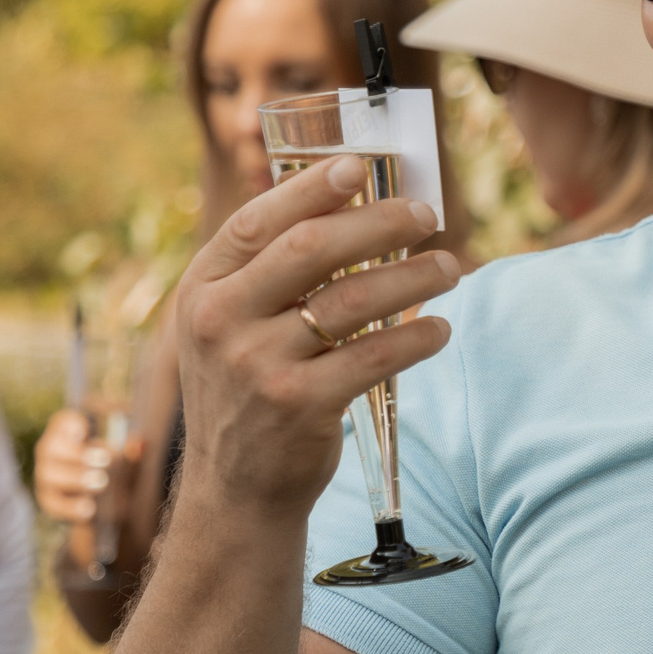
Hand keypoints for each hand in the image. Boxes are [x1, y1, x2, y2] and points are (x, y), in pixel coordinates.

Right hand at [36, 408, 143, 565]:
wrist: (107, 509)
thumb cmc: (115, 471)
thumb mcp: (126, 460)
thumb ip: (131, 453)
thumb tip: (139, 444)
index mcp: (69, 433)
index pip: (62, 421)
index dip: (71, 422)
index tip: (86, 429)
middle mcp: (51, 452)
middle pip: (50, 446)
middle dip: (77, 452)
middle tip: (105, 459)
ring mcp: (47, 477)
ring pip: (48, 474)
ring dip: (75, 477)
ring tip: (101, 481)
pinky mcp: (50, 502)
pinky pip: (54, 504)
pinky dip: (71, 506)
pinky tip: (89, 508)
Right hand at [173, 156, 458, 514]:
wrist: (235, 488)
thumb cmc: (247, 390)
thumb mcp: (228, 327)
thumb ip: (266, 273)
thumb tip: (344, 204)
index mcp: (202, 289)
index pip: (258, 222)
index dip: (309, 189)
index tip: (358, 165)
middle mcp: (220, 321)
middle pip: (311, 249)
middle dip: (378, 223)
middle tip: (426, 215)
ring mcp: (258, 364)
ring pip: (352, 300)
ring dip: (412, 276)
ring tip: (449, 268)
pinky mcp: (300, 404)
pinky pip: (374, 356)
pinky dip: (415, 337)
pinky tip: (438, 329)